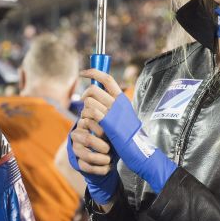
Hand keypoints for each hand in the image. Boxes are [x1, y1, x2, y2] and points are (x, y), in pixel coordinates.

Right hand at [67, 118, 117, 204]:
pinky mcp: (77, 162)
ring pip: (87, 156)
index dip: (101, 130)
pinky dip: (101, 169)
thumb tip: (116, 118)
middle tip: (110, 148)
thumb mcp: (109, 127)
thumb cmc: (109, 136)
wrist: (106, 153)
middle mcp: (76, 135)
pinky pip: (87, 167)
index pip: (89, 122)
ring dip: (102, 159)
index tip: (111, 134)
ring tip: (110, 159)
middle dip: (103, 146)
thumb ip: (110, 123)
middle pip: (88, 139)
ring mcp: (75, 149)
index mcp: (83, 123)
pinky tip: (108, 167)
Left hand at [81, 69, 176, 193]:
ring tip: (87, 115)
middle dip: (85, 93)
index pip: (106, 78)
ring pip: (89, 100)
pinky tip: (87, 121)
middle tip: (84, 100)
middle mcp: (117, 102)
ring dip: (84, 107)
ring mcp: (112, 112)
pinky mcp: (107, 122)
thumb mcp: (124, 115)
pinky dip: (85, 115)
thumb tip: (97, 95)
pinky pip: (90, 111)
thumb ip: (113, 105)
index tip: (83, 73)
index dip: (93, 72)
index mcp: (122, 98)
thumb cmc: (128, 134)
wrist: (136, 148)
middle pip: (94, 88)